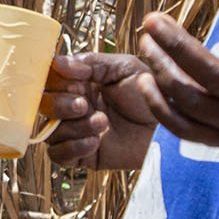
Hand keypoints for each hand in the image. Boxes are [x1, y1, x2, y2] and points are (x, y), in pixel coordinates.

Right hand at [42, 53, 156, 169]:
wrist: (175, 126)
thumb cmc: (153, 92)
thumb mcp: (124, 67)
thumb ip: (91, 62)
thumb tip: (57, 63)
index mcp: (80, 81)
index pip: (49, 78)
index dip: (54, 79)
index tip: (73, 79)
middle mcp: (74, 105)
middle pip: (43, 105)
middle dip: (60, 105)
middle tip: (85, 105)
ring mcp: (77, 131)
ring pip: (49, 130)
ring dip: (72, 127)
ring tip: (102, 123)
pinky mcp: (83, 155)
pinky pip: (58, 154)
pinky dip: (72, 147)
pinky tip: (95, 141)